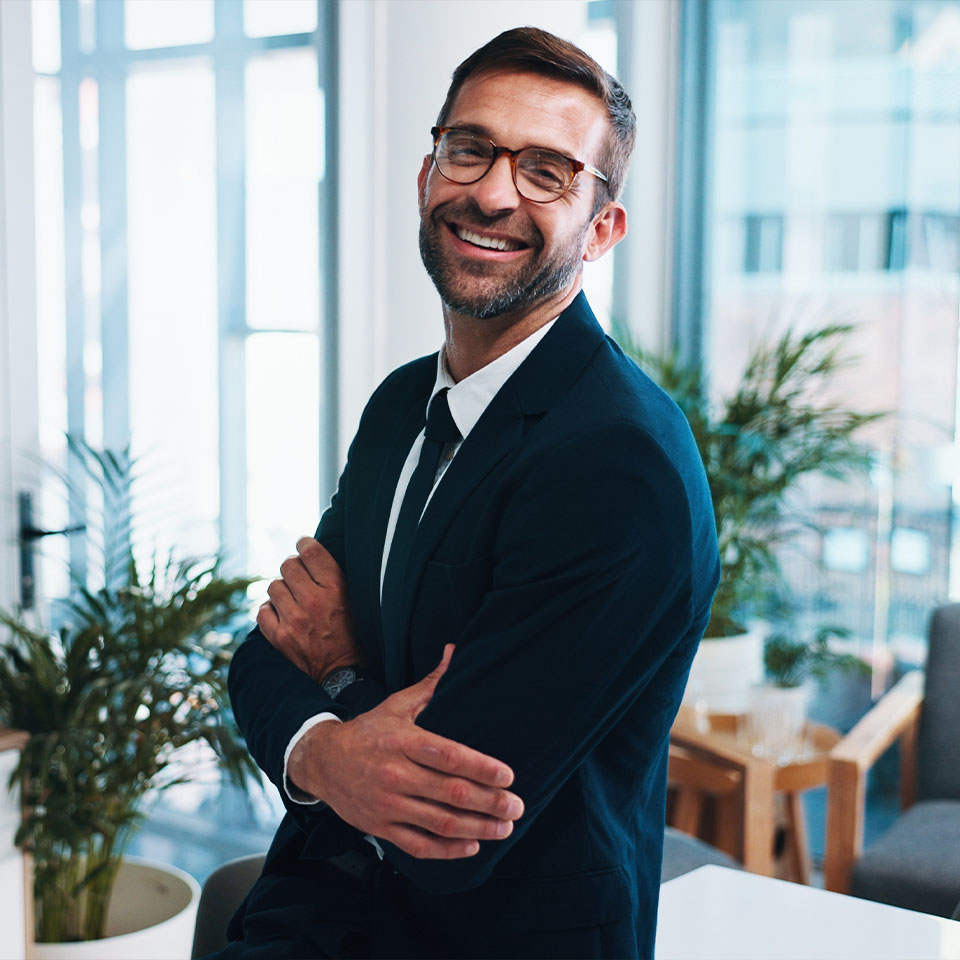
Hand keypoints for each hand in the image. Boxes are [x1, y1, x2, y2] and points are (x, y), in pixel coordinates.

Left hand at [257, 536, 359, 682]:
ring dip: (282, 591)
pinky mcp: (279, 637)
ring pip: (274, 587)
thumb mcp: (355, 601)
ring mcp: (294, 620)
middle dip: (293, 569)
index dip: (304, 544)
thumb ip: (335, 577)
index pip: (310, 551)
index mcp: (336, 589)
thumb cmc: (353, 635)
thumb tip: (311, 553)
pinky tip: (282, 616)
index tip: (304, 546)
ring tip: (292, 601)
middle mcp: (314, 601)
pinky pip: (263, 611)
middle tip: (299, 579)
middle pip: (288, 565)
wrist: (343, 675)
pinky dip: (271, 611)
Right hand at [288, 645, 524, 858]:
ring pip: (440, 823)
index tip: (508, 775)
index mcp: (403, 741)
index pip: (447, 755)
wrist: (322, 762)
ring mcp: (388, 804)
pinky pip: (419, 845)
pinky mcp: (381, 828)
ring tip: (504, 828)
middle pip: (450, 792)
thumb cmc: (368, 732)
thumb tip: (454, 651)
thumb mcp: (397, 705)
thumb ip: (431, 684)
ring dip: (477, 828)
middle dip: (489, 802)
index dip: (480, 767)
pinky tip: (472, 846)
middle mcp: (396, 774)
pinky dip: (448, 850)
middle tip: (517, 807)